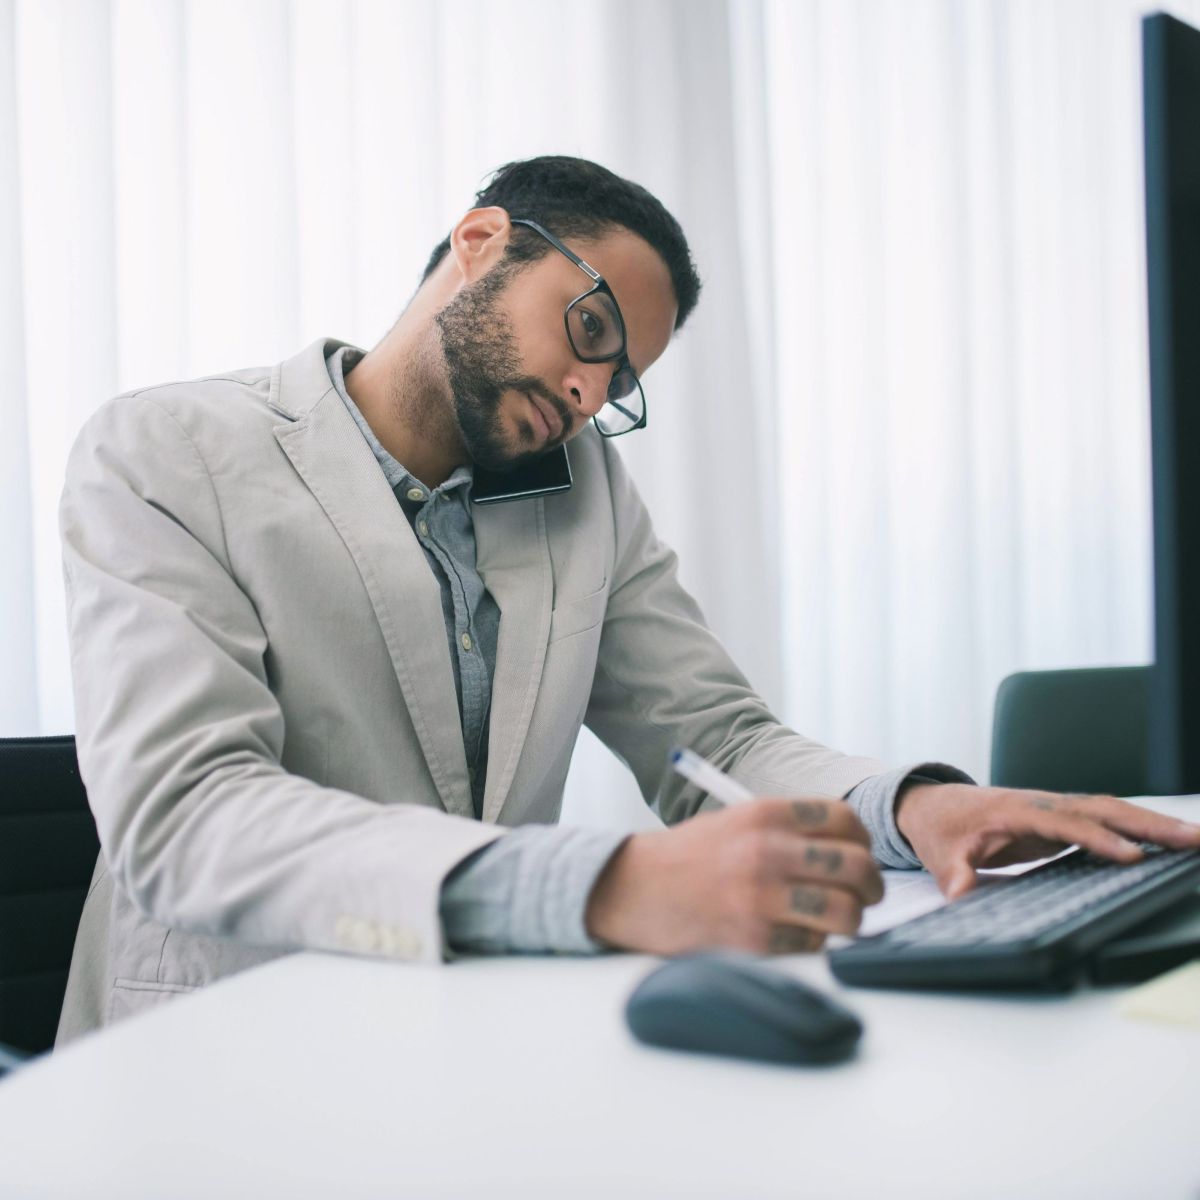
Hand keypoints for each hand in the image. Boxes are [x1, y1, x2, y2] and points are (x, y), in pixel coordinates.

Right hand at [585, 797, 884, 954]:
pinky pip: (814, 945)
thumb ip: (790, 829)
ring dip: (851, 919)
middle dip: (872, 885)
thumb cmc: (691, 857)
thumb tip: (853, 850)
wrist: (636, 890)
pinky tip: (793, 932)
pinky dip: (813, 942)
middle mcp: (766, 851)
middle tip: (867, 893)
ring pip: (846, 912)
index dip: (864, 840)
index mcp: (764, 814)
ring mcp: (761, 898)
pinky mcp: (755, 940)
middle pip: (856, 866)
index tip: (860, 853)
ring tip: (839, 918)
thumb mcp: (736, 821)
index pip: (846, 820)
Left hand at [895, 782, 1199, 899]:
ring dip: (1154, 824)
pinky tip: (1170, 842)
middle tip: (1194, 839)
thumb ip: (953, 874)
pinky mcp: (1062, 819)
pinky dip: (1140, 828)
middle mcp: (1042, 803)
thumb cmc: (941, 828)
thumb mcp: (940, 854)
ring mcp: (1055, 808)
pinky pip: (1106, 820)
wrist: (934, 804)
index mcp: (1015, 810)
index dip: (1098, 839)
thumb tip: (959, 893)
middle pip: (1102, 809)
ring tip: (1197, 840)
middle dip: (1149, 824)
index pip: (1065, 823)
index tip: (1132, 857)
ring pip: (1111, 811)